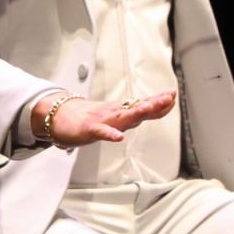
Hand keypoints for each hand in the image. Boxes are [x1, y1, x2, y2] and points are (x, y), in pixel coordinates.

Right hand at [35, 90, 177, 146]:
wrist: (60, 117)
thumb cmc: (89, 118)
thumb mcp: (117, 115)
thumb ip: (135, 113)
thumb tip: (156, 109)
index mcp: (121, 111)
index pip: (144, 105)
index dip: (159, 102)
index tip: (173, 95)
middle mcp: (115, 113)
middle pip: (137, 108)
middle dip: (154, 104)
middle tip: (169, 97)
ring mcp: (102, 120)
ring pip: (122, 117)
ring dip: (136, 113)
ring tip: (148, 108)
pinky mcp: (89, 129)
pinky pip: (101, 132)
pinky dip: (110, 134)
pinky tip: (118, 138)